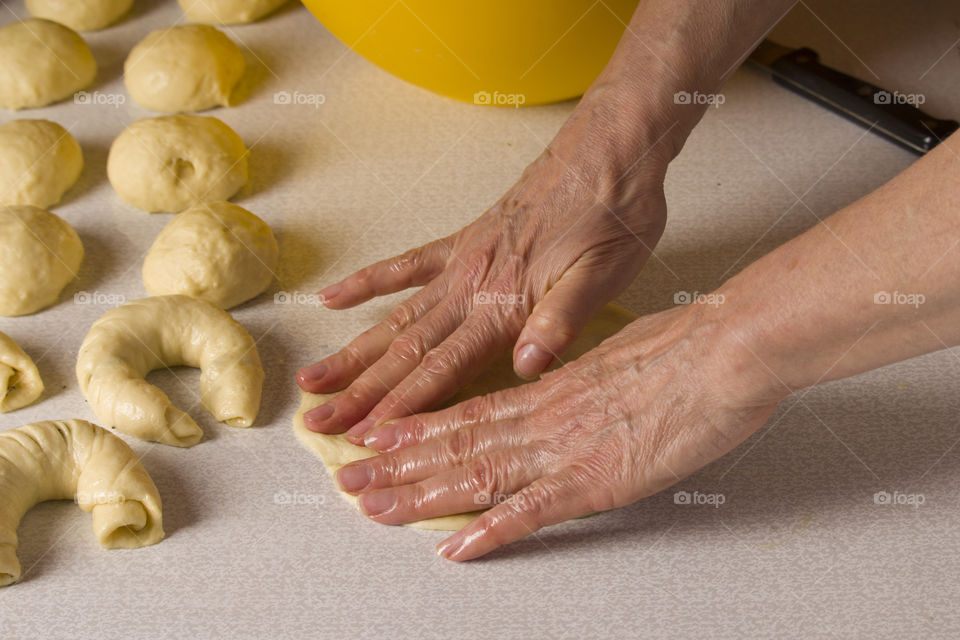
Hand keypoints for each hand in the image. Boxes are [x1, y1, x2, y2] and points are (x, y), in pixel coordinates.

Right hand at [297, 86, 672, 441]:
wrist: (609, 147)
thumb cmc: (614, 215)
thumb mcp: (605, 273)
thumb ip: (561, 320)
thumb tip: (524, 368)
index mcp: (506, 304)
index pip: (443, 368)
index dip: (403, 406)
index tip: (364, 436)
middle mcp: (473, 286)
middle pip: (407, 350)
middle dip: (361, 392)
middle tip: (317, 422)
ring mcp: (462, 262)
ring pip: (397, 316)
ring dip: (355, 351)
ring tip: (312, 377)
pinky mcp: (464, 240)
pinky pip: (405, 265)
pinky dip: (368, 282)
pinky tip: (333, 298)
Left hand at [333, 305, 780, 560]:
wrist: (725, 350)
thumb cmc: (684, 345)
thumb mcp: (618, 350)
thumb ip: (578, 371)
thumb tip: (554, 375)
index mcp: (551, 386)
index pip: (470, 409)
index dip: (419, 426)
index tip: (380, 435)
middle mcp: (545, 417)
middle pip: (457, 443)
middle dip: (398, 466)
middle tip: (352, 480)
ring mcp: (566, 450)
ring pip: (476, 473)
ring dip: (421, 494)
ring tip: (376, 508)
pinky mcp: (597, 481)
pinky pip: (531, 512)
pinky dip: (490, 531)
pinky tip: (456, 546)